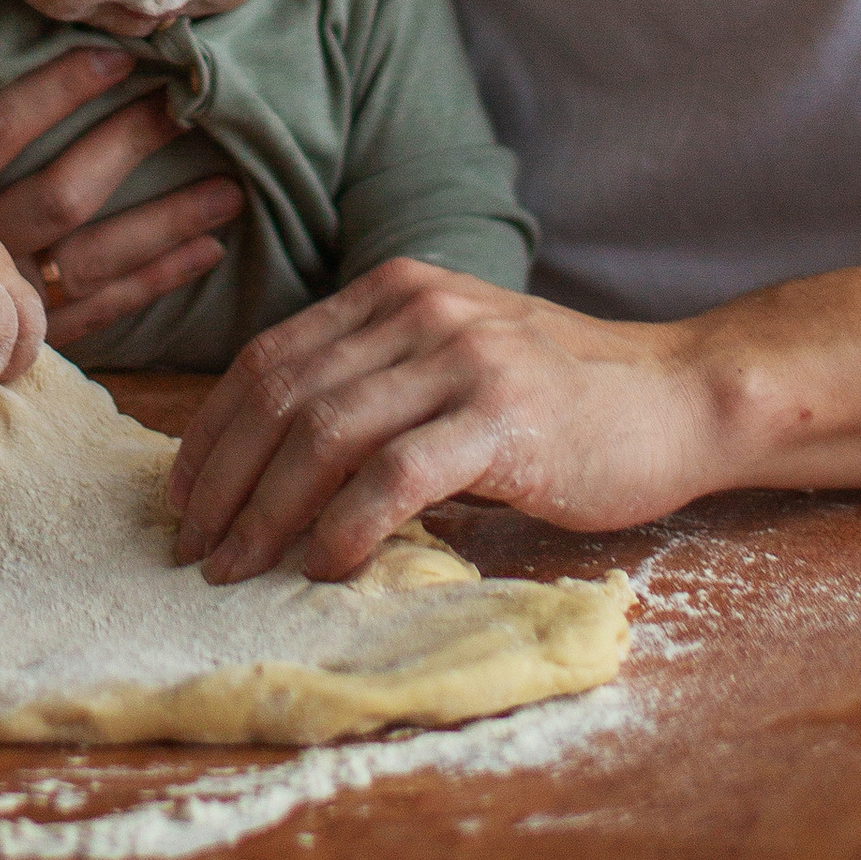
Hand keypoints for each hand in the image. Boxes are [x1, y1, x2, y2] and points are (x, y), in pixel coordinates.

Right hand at [0, 47, 247, 354]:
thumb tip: (66, 58)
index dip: (55, 92)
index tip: (121, 58)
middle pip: (58, 193)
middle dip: (128, 147)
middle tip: (188, 109)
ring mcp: (3, 297)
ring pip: (92, 257)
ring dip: (165, 223)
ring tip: (228, 191)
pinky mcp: (32, 337)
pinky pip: (103, 308)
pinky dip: (156, 280)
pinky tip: (208, 251)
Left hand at [167, 262, 719, 582]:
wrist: (677, 398)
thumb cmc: (561, 400)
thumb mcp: (454, 365)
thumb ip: (377, 388)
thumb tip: (271, 470)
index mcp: (394, 291)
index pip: (270, 357)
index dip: (212, 431)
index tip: (182, 497)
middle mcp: (418, 312)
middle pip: (282, 395)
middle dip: (223, 479)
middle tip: (195, 549)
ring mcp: (461, 359)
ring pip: (324, 433)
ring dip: (266, 512)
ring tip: (239, 568)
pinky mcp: (502, 418)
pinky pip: (395, 473)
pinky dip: (345, 525)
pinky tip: (324, 566)